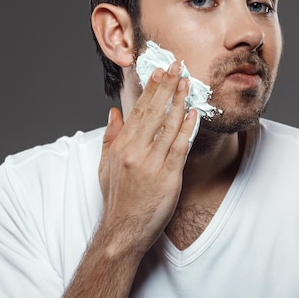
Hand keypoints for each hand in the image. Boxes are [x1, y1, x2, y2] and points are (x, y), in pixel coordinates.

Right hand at [97, 61, 198, 257]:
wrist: (122, 231)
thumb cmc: (116, 199)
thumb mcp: (105, 165)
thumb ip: (110, 136)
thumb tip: (114, 112)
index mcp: (121, 145)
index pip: (138, 110)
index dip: (151, 89)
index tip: (159, 71)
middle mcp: (134, 151)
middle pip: (154, 111)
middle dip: (167, 86)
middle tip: (177, 66)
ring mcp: (151, 163)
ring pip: (168, 125)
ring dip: (179, 101)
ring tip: (188, 82)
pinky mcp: (167, 177)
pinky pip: (180, 147)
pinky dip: (187, 128)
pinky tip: (193, 113)